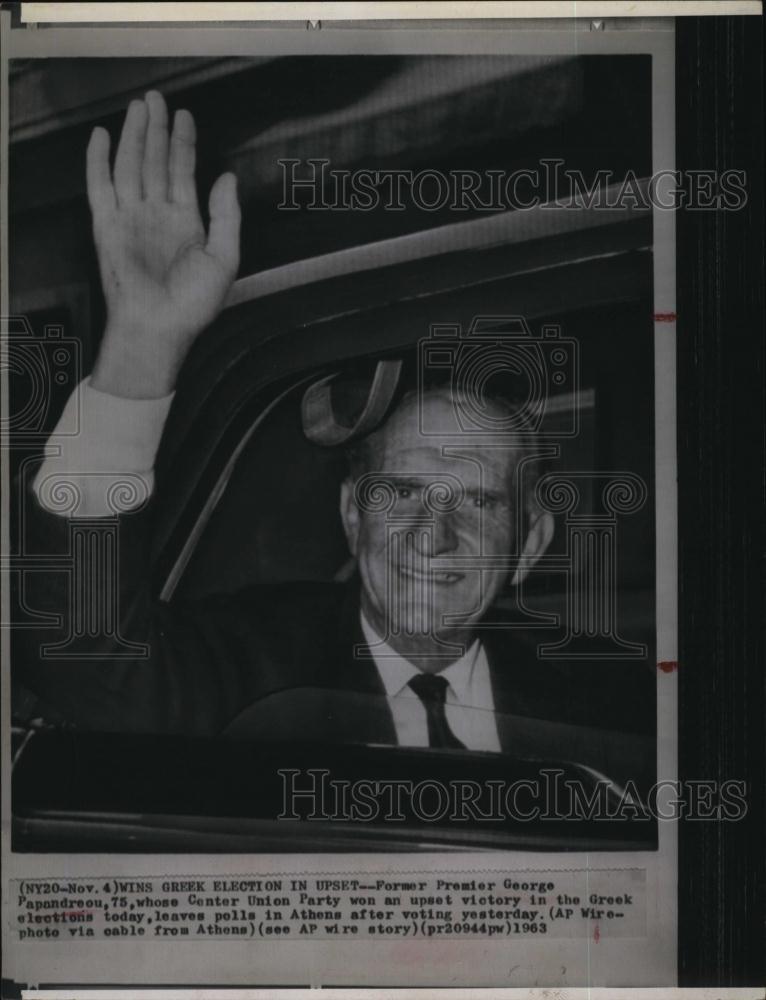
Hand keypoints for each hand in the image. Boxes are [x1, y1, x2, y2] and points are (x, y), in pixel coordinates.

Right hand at [87, 91, 239, 397]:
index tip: (185, 116)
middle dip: (156, 129)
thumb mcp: (225, 258)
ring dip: (133, 136)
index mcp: (185, 222)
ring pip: (130, 166)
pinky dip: (98, 161)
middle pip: (155, 161)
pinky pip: (99, 187)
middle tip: (158, 98)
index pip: (182, 172)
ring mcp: (131, 218)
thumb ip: (227, 216)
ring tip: (138, 107)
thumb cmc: (193, 303)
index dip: (184, 143)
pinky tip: (103, 137)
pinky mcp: (106, 226)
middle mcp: (157, 215)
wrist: (160, 327)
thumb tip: (227, 176)